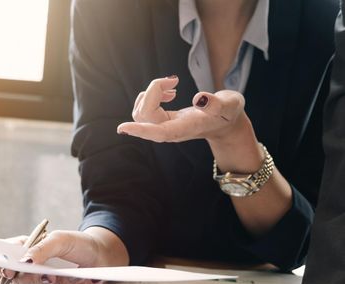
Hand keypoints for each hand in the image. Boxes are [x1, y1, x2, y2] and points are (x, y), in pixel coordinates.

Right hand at [0, 227, 128, 283]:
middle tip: (52, 276)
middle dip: (38, 281)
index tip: (9, 271)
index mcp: (23, 255)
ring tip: (80, 275)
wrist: (98, 255)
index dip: (2, 268)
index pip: (4, 263)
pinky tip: (86, 282)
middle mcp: (27, 275)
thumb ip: (42, 248)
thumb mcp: (60, 239)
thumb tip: (25, 260)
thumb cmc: (76, 244)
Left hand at [117, 76, 247, 142]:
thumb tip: (198, 98)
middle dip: (153, 92)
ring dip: (150, 93)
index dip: (141, 129)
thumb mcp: (229, 105)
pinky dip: (151, 95)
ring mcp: (163, 127)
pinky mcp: (161, 121)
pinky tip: (168, 92)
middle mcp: (169, 131)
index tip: (123, 127)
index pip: (158, 132)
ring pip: (140, 112)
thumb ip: (217, 103)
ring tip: (172, 86)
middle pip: (145, 115)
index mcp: (184, 129)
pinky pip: (143, 110)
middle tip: (174, 81)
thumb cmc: (228, 113)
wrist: (226, 122)